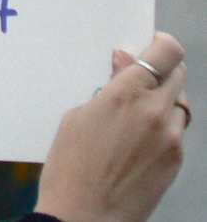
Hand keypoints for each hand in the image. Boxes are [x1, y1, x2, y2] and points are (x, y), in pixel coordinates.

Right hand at [34, 32, 187, 221]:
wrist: (83, 215)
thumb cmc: (69, 165)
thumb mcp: (77, 116)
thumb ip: (109, 88)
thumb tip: (125, 66)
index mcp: (126, 93)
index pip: (165, 53)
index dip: (162, 45)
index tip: (153, 46)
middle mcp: (155, 110)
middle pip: (179, 74)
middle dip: (163, 71)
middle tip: (142, 79)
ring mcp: (170, 138)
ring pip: (181, 104)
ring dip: (165, 101)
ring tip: (140, 114)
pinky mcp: (176, 161)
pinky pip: (177, 132)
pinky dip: (165, 128)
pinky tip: (141, 140)